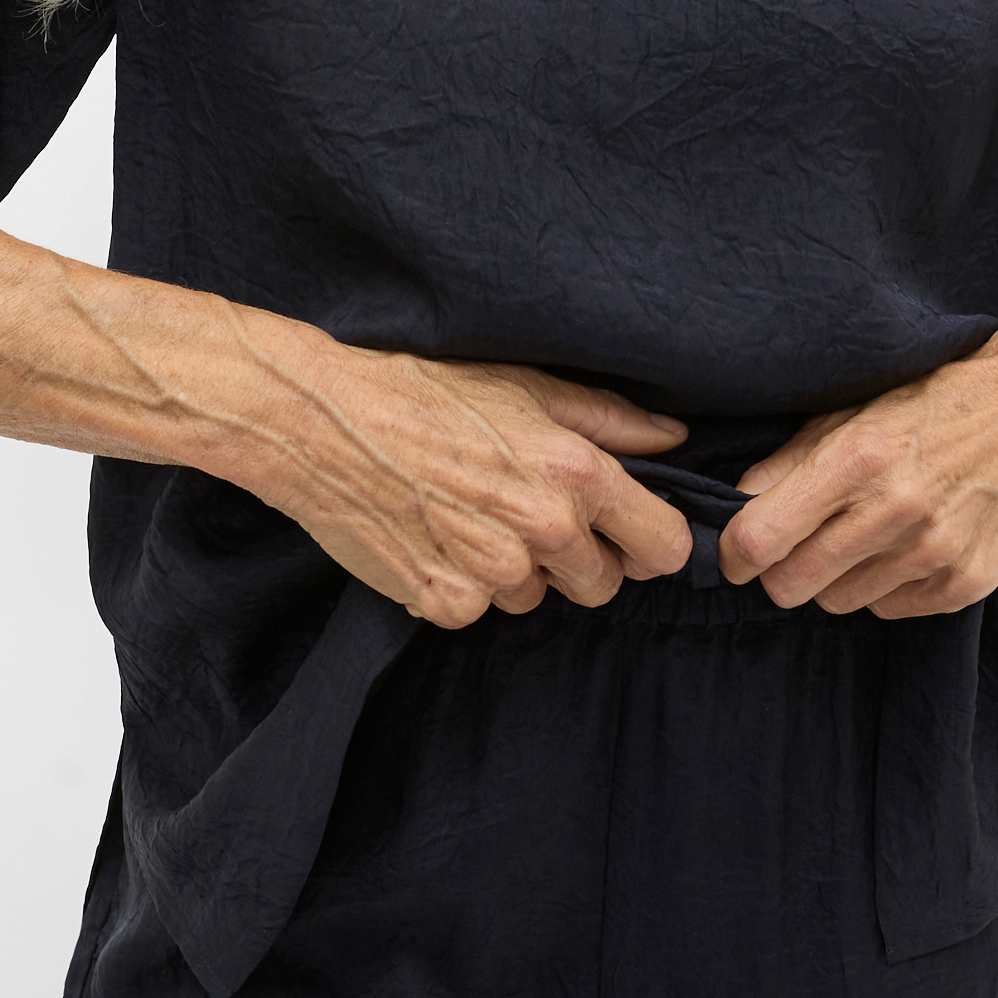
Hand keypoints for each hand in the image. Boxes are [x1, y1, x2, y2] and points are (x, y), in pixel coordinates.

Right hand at [262, 341, 693, 626]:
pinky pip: (478, 611)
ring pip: (537, 599)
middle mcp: (544, 528)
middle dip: (579, 561)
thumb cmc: (425, 392)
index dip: (651, 543)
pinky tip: (434, 539)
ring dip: (516, 572)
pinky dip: (461, 586)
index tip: (628, 535)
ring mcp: (494, 573)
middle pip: (602, 585)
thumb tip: (674, 438)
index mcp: (576, 473)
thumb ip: (611, 420)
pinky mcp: (446, 603)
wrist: (323, 423)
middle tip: (529, 518)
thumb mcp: (527, 386)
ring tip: (468, 517)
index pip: (664, 546)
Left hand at [715, 350, 997, 618]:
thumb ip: (789, 460)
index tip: (736, 553)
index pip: (760, 539)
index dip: (734, 554)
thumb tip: (734, 507)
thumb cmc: (934, 401)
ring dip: (836, 577)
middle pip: (790, 587)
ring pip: (837, 603)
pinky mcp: (965, 583)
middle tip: (797, 546)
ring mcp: (934, 553)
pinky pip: (889, 609)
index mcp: (857, 459)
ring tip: (864, 535)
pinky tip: (906, 545)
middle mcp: (895, 510)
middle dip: (781, 571)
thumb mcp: (852, 410)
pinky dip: (885, 585)